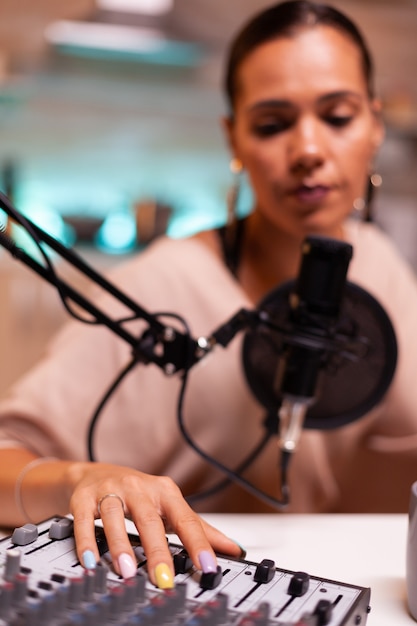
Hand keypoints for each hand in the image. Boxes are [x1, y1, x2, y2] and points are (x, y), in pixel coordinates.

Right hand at [66, 462, 243, 587]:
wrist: (96, 473)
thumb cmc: (139, 494)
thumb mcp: (170, 507)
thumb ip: (200, 529)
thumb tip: (234, 549)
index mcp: (165, 492)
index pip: (186, 520)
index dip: (198, 544)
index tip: (209, 567)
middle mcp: (139, 489)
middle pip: (150, 520)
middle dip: (157, 550)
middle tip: (164, 578)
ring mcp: (111, 491)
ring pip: (115, 517)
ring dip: (120, 544)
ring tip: (127, 571)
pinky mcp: (85, 498)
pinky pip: (84, 520)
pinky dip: (86, 540)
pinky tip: (91, 561)